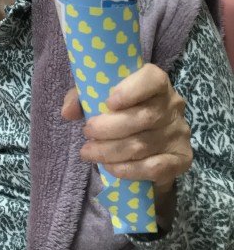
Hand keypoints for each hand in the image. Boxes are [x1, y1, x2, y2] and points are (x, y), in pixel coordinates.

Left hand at [62, 63, 191, 228]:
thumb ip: (81, 99)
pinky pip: (154, 167)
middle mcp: (173, 105)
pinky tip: (110, 167)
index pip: (152, 79)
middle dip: (109, 128)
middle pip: (143, 117)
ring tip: (89, 152)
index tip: (109, 103)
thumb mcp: (98, 98)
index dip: (131, 90)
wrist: (149, 145)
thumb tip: (67, 112)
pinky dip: (128, 170)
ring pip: (143, 145)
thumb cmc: (120, 112)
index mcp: (156, 82)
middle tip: (87, 133)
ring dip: (110, 151)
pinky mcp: (182, 158)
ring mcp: (179, 132)